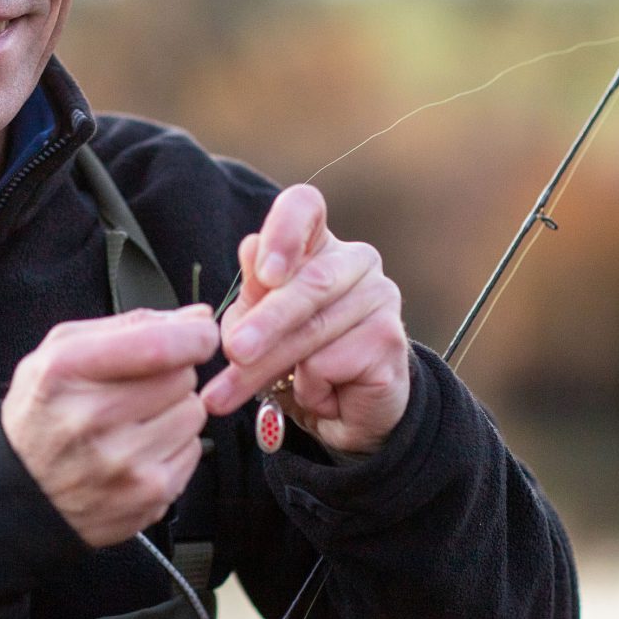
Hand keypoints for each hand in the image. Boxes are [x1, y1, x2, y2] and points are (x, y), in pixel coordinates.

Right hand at [2, 306, 217, 548]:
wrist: (20, 492)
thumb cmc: (43, 413)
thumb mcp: (60, 352)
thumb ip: (128, 326)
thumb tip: (196, 316)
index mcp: (65, 371)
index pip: (157, 346)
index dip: (193, 335)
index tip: (201, 332)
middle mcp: (91, 419)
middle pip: (182, 376)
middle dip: (171, 374)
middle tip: (138, 388)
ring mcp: (121, 463)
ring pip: (193, 413)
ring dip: (174, 411)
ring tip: (135, 421)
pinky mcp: (147, 495)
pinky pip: (194, 450)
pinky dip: (174, 445)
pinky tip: (139, 449)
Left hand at [202, 185, 410, 455]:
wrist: (345, 411)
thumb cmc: (293, 356)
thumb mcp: (257, 322)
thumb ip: (254, 291)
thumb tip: (250, 249)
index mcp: (318, 243)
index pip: (304, 206)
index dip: (283, 231)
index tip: (265, 274)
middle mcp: (357, 260)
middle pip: (309, 281)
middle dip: (265, 322)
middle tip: (233, 351)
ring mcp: (381, 297)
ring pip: (314, 330)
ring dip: (265, 368)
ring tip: (226, 396)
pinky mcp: (391, 340)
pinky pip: (331, 364)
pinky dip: (309, 388)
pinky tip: (320, 393)